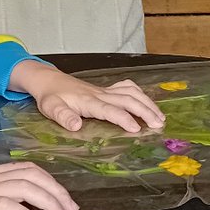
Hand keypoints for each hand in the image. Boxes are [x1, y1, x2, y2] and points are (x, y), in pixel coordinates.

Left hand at [9, 60, 164, 133]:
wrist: (49, 81)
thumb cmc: (51, 97)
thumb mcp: (51, 108)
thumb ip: (63, 117)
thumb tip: (76, 125)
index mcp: (88, 101)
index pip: (110, 110)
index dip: (124, 118)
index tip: (136, 129)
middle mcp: (100, 94)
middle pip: (128, 100)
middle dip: (145, 111)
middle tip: (158, 125)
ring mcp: (105, 90)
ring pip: (132, 93)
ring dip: (147, 103)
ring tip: (160, 117)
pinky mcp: (107, 90)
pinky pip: (128, 87)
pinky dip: (141, 94)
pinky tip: (147, 103)